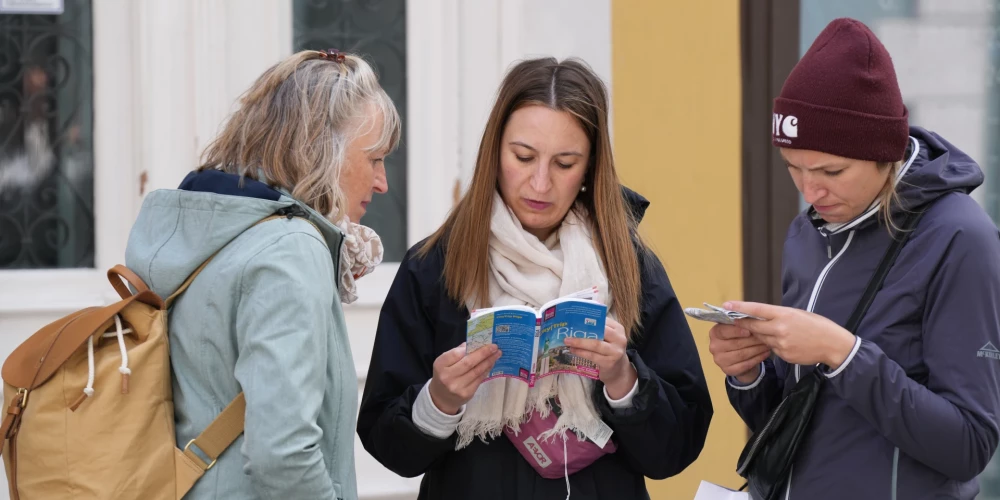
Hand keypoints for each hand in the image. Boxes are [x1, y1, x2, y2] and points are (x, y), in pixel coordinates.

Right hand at [429, 342, 501, 414]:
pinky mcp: (467, 394)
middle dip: (483, 353)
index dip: (469, 348)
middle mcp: (448, 377)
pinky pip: (479, 379)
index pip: (455, 354)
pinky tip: (491, 364)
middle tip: (494, 346)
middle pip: (469, 363)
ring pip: (477, 371)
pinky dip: (486, 370)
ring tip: (497, 354)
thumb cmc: (444, 375)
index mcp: (440, 366)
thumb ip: (456, 353)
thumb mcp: (444, 363)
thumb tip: (474, 344)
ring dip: (489, 361)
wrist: (442, 398)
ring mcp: (458, 387)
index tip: (481, 342)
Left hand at [565, 318, 636, 398]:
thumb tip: (576, 323)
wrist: (619, 370)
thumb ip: (597, 330)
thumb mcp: (608, 338)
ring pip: (595, 344)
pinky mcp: (609, 363)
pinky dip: (581, 352)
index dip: (588, 320)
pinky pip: (592, 356)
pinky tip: (573, 350)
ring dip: (579, 342)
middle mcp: (619, 339)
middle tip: (568, 332)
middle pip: (600, 332)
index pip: (603, 321)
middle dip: (583, 331)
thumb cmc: (609, 350)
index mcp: (618, 329)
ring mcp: (615, 352)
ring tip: (567, 341)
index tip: (574, 319)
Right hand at [708, 323, 771, 383]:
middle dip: (752, 339)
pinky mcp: (727, 370)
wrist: (739, 358)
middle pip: (735, 343)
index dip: (737, 331)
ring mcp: (719, 360)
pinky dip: (758, 358)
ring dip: (757, 349)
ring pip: (742, 354)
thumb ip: (742, 323)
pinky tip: (766, 353)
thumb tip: (752, 319)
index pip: (724, 331)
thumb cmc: (739, 338)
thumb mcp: (738, 328)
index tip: (750, 330)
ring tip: (768, 344)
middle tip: (766, 336)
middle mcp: (714, 347)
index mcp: (714, 333)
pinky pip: (745, 364)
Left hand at [725, 301, 856, 368]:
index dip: (739, 307)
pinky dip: (772, 344)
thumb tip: (760, 314)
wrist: (833, 345)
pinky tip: (785, 341)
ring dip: (761, 334)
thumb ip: (778, 315)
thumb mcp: (797, 313)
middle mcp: (780, 328)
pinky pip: (771, 348)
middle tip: (734, 319)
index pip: (756, 309)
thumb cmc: (816, 325)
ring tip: (774, 330)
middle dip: (744, 323)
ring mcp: (781, 343)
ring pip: (761, 338)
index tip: (726, 305)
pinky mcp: (783, 355)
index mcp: (784, 314)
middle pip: (753, 326)